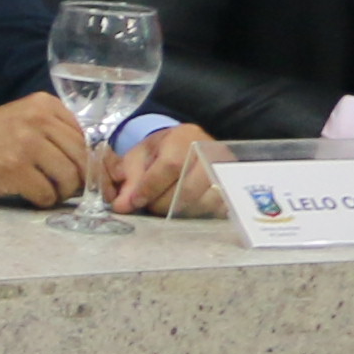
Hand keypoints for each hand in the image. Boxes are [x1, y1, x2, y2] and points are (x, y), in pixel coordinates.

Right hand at [0, 93, 94, 208]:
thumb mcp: (27, 120)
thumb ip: (60, 132)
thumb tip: (104, 162)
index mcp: (45, 105)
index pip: (89, 136)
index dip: (95, 160)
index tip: (92, 174)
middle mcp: (38, 120)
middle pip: (82, 158)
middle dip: (81, 179)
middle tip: (68, 187)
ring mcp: (27, 144)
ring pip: (70, 178)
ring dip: (63, 192)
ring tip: (48, 190)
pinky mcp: (15, 169)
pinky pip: (47, 194)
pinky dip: (43, 200)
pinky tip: (32, 194)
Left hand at [106, 122, 221, 219]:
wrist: (189, 145)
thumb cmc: (162, 150)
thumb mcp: (140, 154)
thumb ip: (129, 176)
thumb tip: (123, 205)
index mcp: (185, 138)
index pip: (171, 166)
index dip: (150, 187)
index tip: (134, 201)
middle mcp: (210, 154)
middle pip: (187, 189)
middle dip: (160, 203)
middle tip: (147, 206)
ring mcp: (225, 173)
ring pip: (201, 204)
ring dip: (176, 212)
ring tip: (163, 207)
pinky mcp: (231, 190)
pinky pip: (213, 211)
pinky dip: (194, 215)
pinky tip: (181, 211)